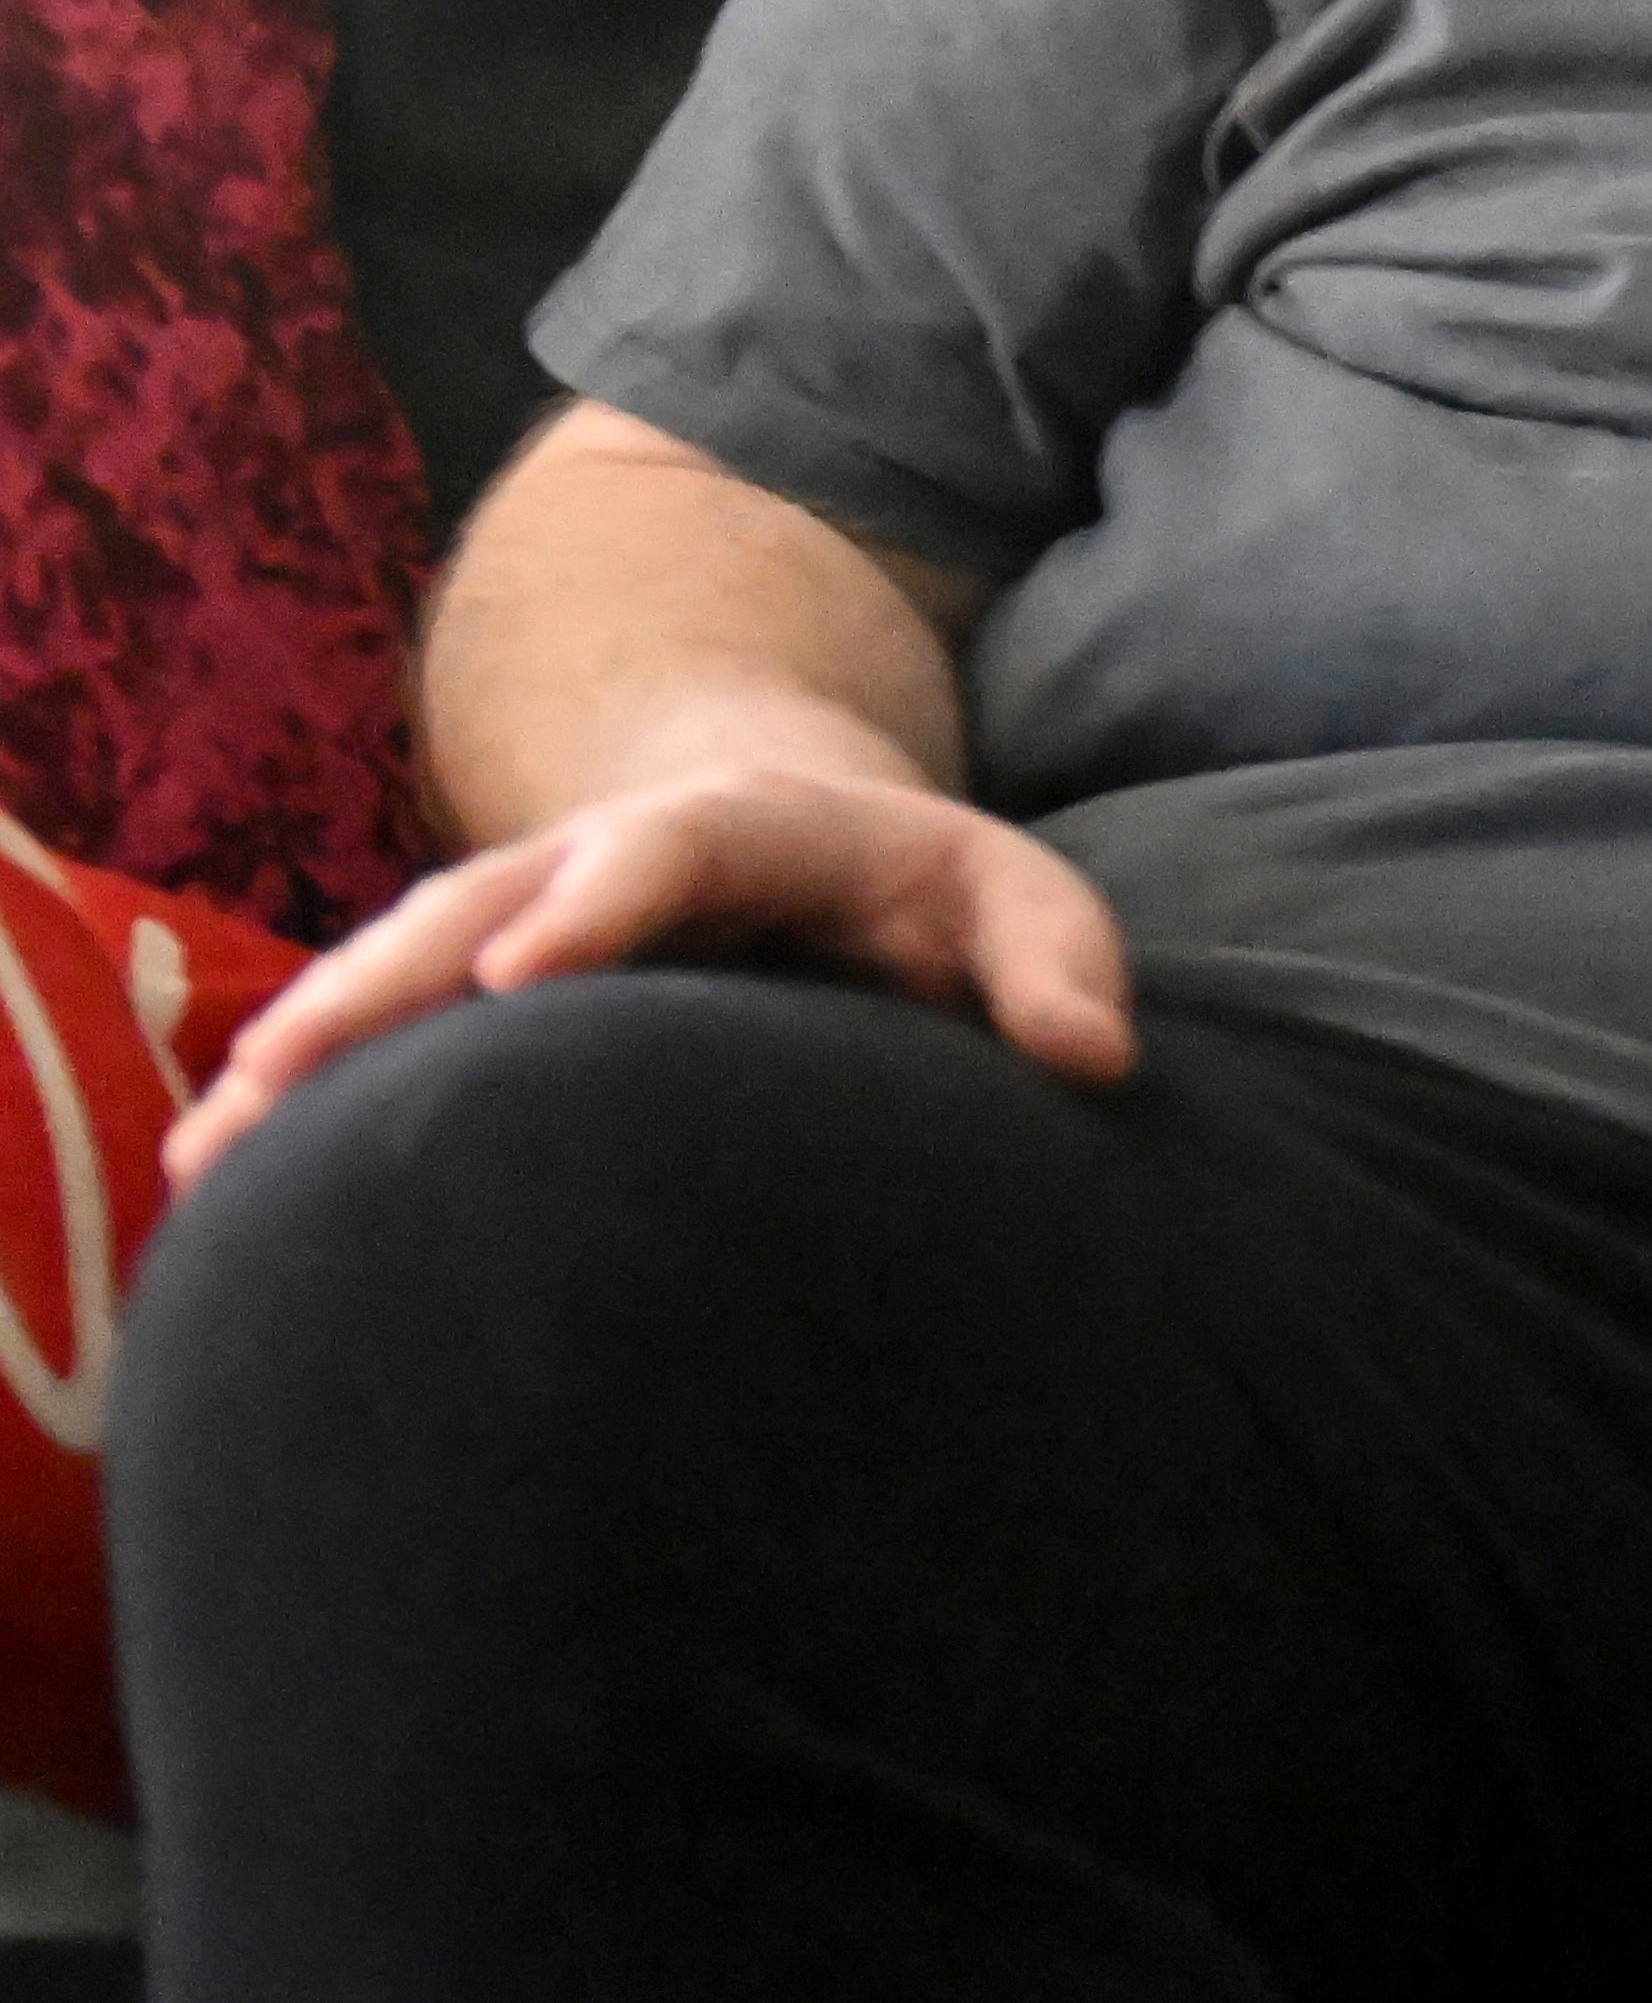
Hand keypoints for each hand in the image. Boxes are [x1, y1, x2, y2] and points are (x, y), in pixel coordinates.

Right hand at [169, 762, 1137, 1179]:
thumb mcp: (1019, 901)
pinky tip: (212, 1172)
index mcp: (749, 829)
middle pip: (482, 900)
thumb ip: (1057, 965)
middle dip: (386, 979)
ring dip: (305, 1041)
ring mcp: (532, 910)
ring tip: (210, 1147)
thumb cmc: (932, 895)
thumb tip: (1088, 1057)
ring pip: (403, 961)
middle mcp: (611, 857)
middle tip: (287, 1071)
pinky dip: (301, 1081)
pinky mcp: (489, 976)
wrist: (820, 837)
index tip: (521, 977)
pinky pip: (385, 1019)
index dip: (593, 905)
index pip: (667, 851)